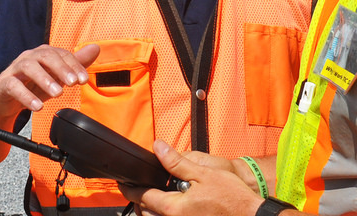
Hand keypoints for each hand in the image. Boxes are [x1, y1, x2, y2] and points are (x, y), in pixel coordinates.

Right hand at [0, 43, 99, 120]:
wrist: (5, 98)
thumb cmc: (33, 85)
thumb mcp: (57, 76)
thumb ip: (75, 63)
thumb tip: (95, 48)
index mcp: (43, 54)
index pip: (61, 54)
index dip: (74, 65)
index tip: (84, 80)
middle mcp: (29, 57)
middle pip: (45, 56)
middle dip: (61, 68)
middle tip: (72, 83)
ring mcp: (15, 69)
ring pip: (29, 67)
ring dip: (45, 80)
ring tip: (57, 94)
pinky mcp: (5, 83)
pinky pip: (14, 86)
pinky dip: (26, 96)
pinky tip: (37, 106)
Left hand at [120, 141, 264, 215]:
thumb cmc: (232, 197)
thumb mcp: (203, 173)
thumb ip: (176, 162)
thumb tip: (158, 147)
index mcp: (175, 208)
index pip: (144, 197)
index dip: (131, 189)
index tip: (123, 184)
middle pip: (146, 213)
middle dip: (140, 201)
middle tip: (136, 190)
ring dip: (151, 211)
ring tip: (151, 199)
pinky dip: (164, 215)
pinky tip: (171, 207)